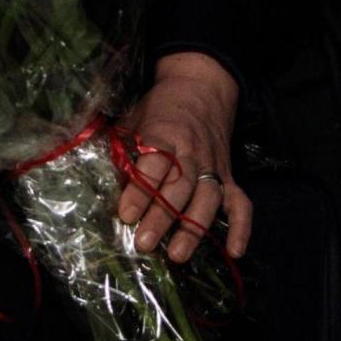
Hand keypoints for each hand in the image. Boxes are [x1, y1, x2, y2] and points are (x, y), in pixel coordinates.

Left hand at [116, 51, 251, 262]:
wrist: (201, 85)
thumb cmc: (160, 106)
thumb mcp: (135, 116)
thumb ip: (121, 145)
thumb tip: (99, 176)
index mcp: (166, 132)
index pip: (154, 164)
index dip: (140, 190)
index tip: (125, 214)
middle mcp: (192, 151)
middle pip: (179, 188)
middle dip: (162, 217)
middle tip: (144, 243)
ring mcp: (214, 165)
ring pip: (207, 199)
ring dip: (193, 228)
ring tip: (177, 255)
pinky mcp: (229, 175)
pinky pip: (241, 203)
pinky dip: (241, 228)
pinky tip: (234, 253)